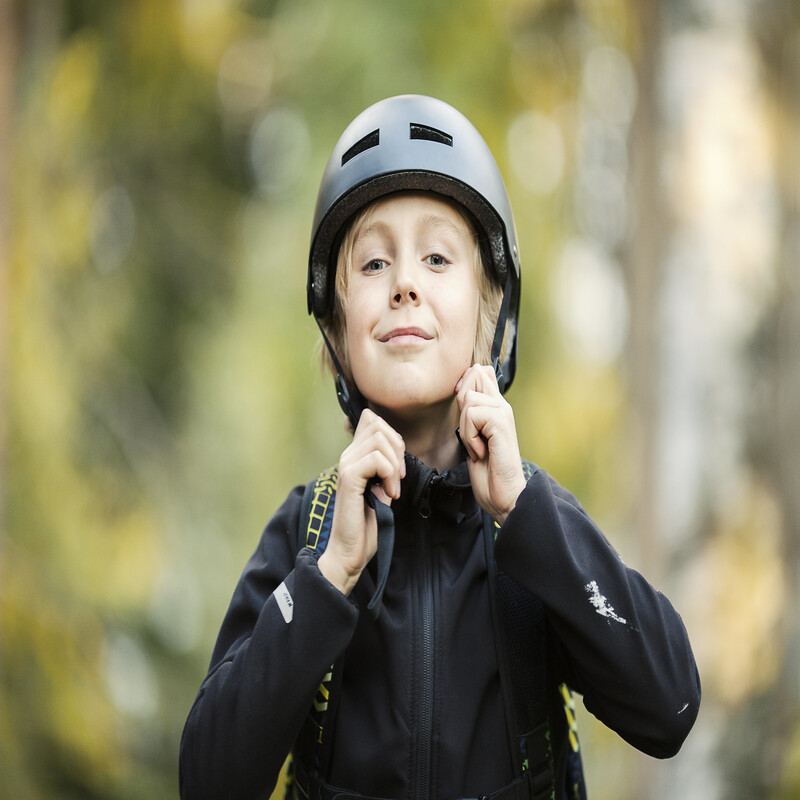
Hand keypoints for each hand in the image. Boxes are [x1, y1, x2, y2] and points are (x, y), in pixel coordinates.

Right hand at [318, 409, 404, 595]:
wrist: (350, 552)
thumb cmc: (367, 524)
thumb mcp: (382, 488)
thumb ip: (386, 467)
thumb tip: (398, 448)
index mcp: (355, 456)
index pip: (371, 418)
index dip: (392, 434)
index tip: (397, 465)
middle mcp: (347, 456)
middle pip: (377, 423)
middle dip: (397, 447)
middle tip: (398, 477)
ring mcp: (346, 466)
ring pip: (379, 439)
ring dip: (394, 464)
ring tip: (392, 488)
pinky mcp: (349, 479)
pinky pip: (376, 459)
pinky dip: (389, 475)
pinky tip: (388, 494)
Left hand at [455, 365, 525, 524]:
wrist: (503, 495)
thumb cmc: (488, 471)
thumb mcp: (473, 436)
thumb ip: (470, 413)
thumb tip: (461, 390)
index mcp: (496, 407)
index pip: (482, 371)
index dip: (465, 382)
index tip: (463, 411)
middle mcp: (502, 405)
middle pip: (475, 374)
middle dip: (462, 405)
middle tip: (472, 433)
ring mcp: (504, 412)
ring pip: (468, 399)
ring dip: (466, 429)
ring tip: (477, 447)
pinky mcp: (502, 422)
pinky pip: (473, 415)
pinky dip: (470, 437)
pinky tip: (481, 451)